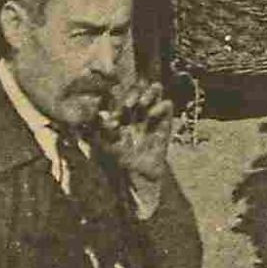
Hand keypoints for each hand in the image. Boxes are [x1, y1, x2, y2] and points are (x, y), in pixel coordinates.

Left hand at [97, 79, 174, 212]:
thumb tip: (100, 114)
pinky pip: (166, 105)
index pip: (120, 96)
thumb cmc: (118, 163)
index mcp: (120, 115)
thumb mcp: (104, 147)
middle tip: (128, 105)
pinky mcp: (165, 122)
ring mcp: (151, 116)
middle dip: (132, 94)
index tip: (113, 115)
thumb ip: (100, 132)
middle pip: (137, 90)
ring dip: (148, 93)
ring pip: (154, 91)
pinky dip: (160, 106)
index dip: (116, 100)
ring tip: (142, 103)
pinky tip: (151, 115)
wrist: (139, 176)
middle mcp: (136, 112)